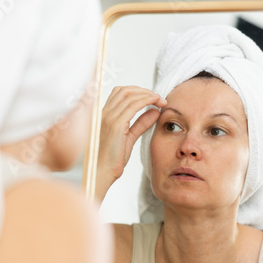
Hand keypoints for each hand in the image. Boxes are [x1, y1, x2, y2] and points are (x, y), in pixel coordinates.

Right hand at [96, 86, 166, 200]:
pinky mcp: (115, 125)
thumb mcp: (129, 137)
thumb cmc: (112, 159)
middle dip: (144, 90)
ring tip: (161, 100)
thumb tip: (154, 112)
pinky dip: (146, 100)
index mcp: (103, 115)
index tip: (152, 97)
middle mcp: (104, 113)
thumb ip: (141, 124)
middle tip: (159, 98)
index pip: (119, 93)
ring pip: (129, 95)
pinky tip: (156, 103)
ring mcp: (108, 117)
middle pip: (124, 90)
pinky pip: (133, 105)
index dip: (137, 91)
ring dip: (148, 94)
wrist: (101, 172)